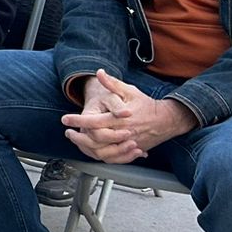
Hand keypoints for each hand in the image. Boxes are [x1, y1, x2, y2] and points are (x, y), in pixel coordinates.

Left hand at [62, 69, 191, 161]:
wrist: (166, 120)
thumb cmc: (146, 105)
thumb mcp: (129, 91)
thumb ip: (112, 83)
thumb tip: (99, 73)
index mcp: (120, 119)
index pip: (94, 122)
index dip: (78, 120)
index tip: (65, 119)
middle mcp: (123, 133)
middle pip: (95, 140)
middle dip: (79, 137)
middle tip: (68, 133)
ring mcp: (127, 144)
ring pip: (103, 152)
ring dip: (87, 148)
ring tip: (77, 142)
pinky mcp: (131, 151)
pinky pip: (113, 159)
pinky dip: (100, 156)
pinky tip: (92, 150)